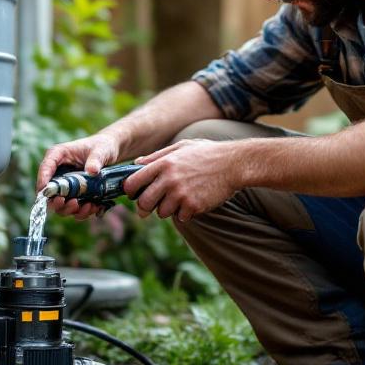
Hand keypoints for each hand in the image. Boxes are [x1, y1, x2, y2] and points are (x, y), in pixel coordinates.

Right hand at [36, 132, 121, 220]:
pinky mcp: (74, 195)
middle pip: (48, 192)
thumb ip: (96, 159)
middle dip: (58, 202)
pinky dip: (82, 212)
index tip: (46, 193)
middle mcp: (58, 172)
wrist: (110, 153)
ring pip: (59, 204)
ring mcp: (65, 185)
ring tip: (88, 206)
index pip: (45, 168)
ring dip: (71, 210)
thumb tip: (92, 171)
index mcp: (58, 155)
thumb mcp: (101, 150)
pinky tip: (93, 207)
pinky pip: (73, 208)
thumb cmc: (102, 146)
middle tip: (73, 203)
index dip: (43, 181)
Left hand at [122, 139, 241, 221]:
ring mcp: (181, 194)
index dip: (130, 191)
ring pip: (162, 212)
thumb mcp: (181, 147)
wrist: (234, 164)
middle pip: (144, 203)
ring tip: (179, 198)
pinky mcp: (193, 206)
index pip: (133, 182)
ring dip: (168, 209)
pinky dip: (184, 213)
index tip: (134, 194)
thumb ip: (157, 156)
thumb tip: (136, 164)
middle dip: (145, 207)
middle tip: (150, 206)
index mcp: (163, 164)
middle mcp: (169, 179)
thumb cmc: (207, 153)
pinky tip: (193, 201)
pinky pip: (180, 217)